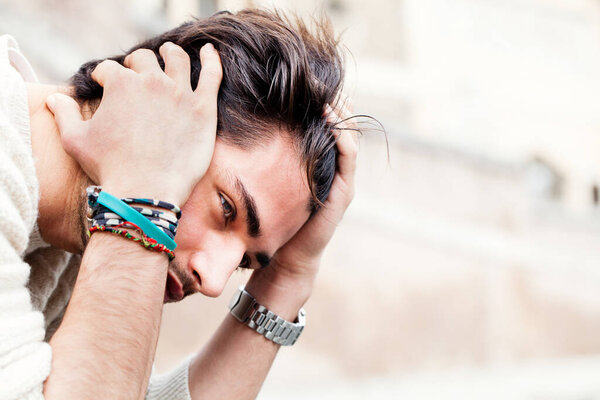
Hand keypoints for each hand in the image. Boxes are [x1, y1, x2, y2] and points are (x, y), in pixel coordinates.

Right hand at [46, 42, 222, 205]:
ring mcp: (180, 93)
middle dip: (135, 63)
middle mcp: (151, 81)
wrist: (146, 191)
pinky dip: (211, 59)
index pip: (109, 70)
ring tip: (169, 54)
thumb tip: (53, 98)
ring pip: (177, 59)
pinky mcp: (203, 108)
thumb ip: (63, 114)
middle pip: (143, 59)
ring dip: (170, 53)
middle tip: (136, 71)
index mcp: (120, 84)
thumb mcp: (75, 140)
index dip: (103, 76)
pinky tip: (209, 51)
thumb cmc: (109, 168)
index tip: (103, 83)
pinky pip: (212, 75)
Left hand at [252, 98, 357, 292]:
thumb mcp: (276, 183)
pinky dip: (343, 141)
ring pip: (350, 142)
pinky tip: (334, 125)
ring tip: (332, 99)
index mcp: (322, 167)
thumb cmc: (278, 220)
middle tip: (326, 83)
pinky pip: (348, 162)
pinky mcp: (343, 195)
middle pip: (344, 131)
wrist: (287, 256)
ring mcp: (343, 183)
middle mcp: (336, 172)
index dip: (328, 108)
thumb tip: (253, 134)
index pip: (330, 130)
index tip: (315, 86)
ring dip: (343, 119)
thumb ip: (275, 162)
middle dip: (338, 107)